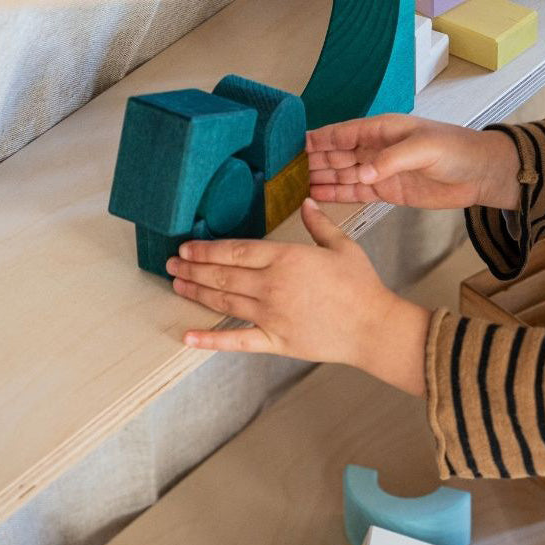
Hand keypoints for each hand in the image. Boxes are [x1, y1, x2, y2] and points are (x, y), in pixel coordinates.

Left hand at [168, 198, 429, 396]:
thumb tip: (307, 202)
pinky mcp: (276, 341)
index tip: (187, 247)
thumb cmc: (362, 287)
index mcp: (285, 258)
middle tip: (171, 264)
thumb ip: (319, 224)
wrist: (373, 327)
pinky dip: (210, 340)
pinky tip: (187, 337)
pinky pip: (237, 341)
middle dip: (193, 269)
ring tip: (176, 285)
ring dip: (196, 293)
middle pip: (222, 276)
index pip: (234, 251)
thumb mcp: (342, 247)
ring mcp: (271, 316)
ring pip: (224, 303)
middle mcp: (271, 286)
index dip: (206, 250)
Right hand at [307, 114, 520, 210]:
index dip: (321, 138)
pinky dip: (338, 194)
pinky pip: (357, 192)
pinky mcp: (388, 192)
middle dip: (315, 160)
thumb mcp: (425, 148)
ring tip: (296, 186)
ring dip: (322, 179)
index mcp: (383, 130)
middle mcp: (377, 149)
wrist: (479, 174)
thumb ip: (392, 161)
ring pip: (344, 174)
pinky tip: (319, 196)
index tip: (297, 145)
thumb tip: (362, 174)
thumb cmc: (456, 150)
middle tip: (288, 171)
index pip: (344, 133)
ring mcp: (381, 171)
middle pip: (338, 154)